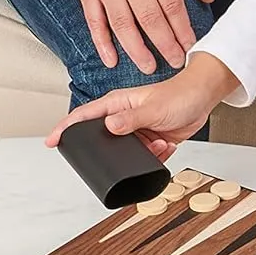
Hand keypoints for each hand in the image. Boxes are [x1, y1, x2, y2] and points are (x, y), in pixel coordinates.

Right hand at [44, 56, 237, 163]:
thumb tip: (108, 126)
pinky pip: (145, 158)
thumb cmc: (179, 94)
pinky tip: (166, 145)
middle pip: (103, 139)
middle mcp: (124, 117)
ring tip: (158, 143)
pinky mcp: (151, 141)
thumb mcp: (153, 108)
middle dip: (109, 152)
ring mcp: (137, 130)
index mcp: (118, 104)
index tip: (52, 141)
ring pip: (126, 154)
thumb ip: (131, 119)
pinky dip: (155, 157)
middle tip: (116, 160)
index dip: (66, 128)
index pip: (84, 116)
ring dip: (142, 155)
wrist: (203, 98)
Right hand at [69, 0, 214, 74]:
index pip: (172, 3)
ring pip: (122, 24)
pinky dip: (102, 43)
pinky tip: (112, 61)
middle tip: (175, 63)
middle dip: (164, 44)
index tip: (191, 47)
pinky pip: (95, 21)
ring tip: (149, 67)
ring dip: (136, 50)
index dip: (182, 29)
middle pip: (149, 17)